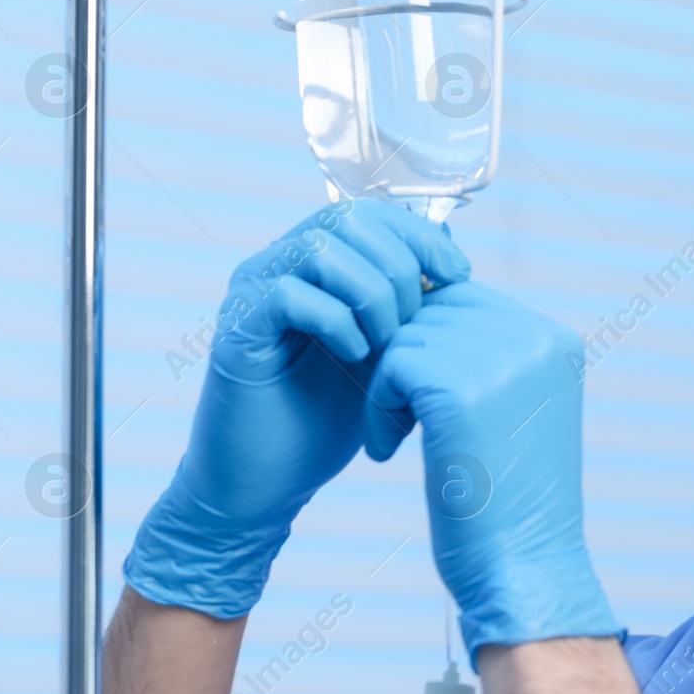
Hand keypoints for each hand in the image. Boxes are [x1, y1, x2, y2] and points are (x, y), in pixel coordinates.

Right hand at [123, 198, 469, 616]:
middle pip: (347, 218)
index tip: (457, 276)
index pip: (370, 212)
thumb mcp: (387, 352)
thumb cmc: (328, 418)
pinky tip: (354, 358)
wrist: (267, 482)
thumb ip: (410, 307)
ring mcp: (253, 291)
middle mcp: (278, 264)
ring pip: (321, 248)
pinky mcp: (236, 328)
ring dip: (370, 295)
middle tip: (413, 327)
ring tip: (384, 346)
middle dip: (399, 268)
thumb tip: (455, 262)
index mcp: (315, 264)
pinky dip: (336, 322)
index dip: (420, 235)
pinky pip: (289, 294)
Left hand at [365, 281, 621, 663]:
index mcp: (558, 341)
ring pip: (407, 336)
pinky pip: (391, 366)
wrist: (523, 569)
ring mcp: (502, 360)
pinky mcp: (459, 390)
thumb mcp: (518, 410)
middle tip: (406, 421)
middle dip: (408, 362)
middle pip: (434, 310)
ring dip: (389, 386)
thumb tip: (426, 302)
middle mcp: (537, 339)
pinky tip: (388, 449)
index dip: (432, 343)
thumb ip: (491, 354)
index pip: (467, 298)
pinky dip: (377, 408)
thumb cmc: (511, 502)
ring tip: (397, 438)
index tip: (428, 401)